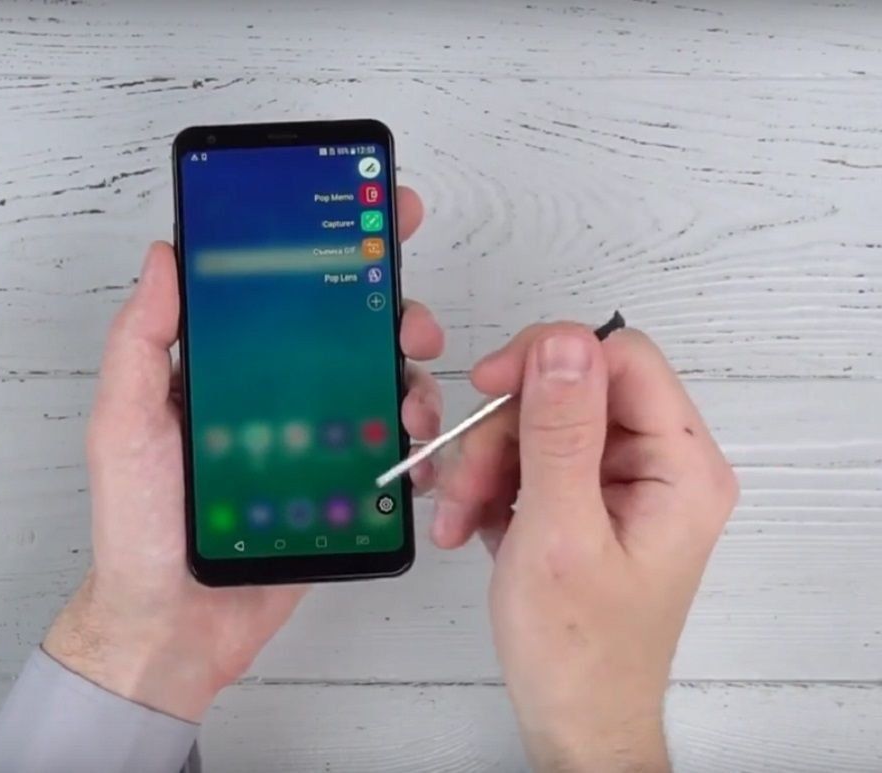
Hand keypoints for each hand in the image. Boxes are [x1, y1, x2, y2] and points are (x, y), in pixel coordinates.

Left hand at [44, 187, 444, 721]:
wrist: (172, 624)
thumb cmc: (137, 527)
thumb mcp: (123, 423)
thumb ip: (142, 341)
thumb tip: (164, 256)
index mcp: (224, 366)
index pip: (281, 289)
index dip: (328, 245)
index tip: (373, 213)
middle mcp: (274, 393)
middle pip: (348, 330)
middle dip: (394, 309)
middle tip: (411, 319)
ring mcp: (311, 439)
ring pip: (382, 385)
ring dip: (414, 379)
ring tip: (413, 400)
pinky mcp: (337, 487)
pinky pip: (390, 452)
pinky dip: (417, 444)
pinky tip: (417, 450)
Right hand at [432, 324, 738, 770]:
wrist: (573, 717)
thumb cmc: (577, 647)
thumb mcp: (559, 531)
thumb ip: (561, 432)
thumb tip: (563, 340)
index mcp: (680, 467)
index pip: (621, 357)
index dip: (549, 358)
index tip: (488, 387)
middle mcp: (660, 465)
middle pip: (570, 391)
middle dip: (503, 432)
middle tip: (463, 485)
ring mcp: (622, 484)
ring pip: (539, 425)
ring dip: (486, 466)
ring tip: (459, 519)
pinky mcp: (587, 501)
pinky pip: (531, 460)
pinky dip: (491, 488)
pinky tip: (471, 527)